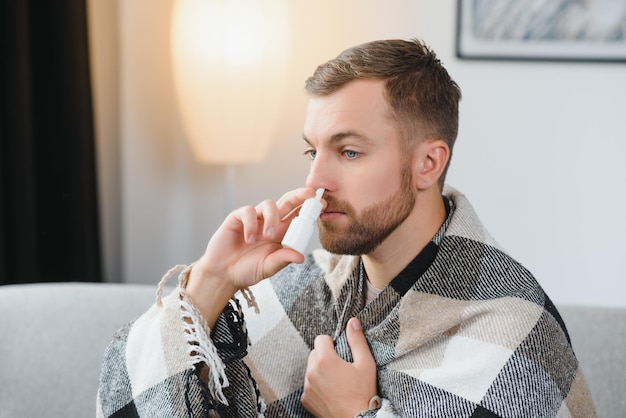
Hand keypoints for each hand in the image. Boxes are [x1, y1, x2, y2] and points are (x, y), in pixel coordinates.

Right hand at [187, 187, 321, 326]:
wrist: (222, 274)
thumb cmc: (247, 270)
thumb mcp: (268, 268)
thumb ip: (282, 260)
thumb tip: (301, 257)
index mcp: (281, 234)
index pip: (297, 216)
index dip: (308, 209)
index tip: (321, 203)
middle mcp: (269, 223)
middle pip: (287, 202)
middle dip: (299, 196)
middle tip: (309, 194)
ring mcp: (254, 219)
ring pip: (269, 205)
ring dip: (272, 219)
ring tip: (268, 236)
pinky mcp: (237, 218)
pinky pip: (248, 212)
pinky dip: (251, 224)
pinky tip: (249, 239)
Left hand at [302, 318, 377, 417]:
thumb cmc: (363, 392)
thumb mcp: (366, 364)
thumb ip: (357, 340)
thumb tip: (353, 321)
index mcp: (324, 360)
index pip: (320, 338)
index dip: (331, 343)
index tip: (340, 353)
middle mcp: (311, 372)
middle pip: (314, 353)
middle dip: (325, 357)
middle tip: (340, 368)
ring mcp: (307, 387)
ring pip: (311, 369)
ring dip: (320, 371)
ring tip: (336, 382)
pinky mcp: (305, 399)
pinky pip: (308, 385)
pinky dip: (316, 386)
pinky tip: (330, 392)